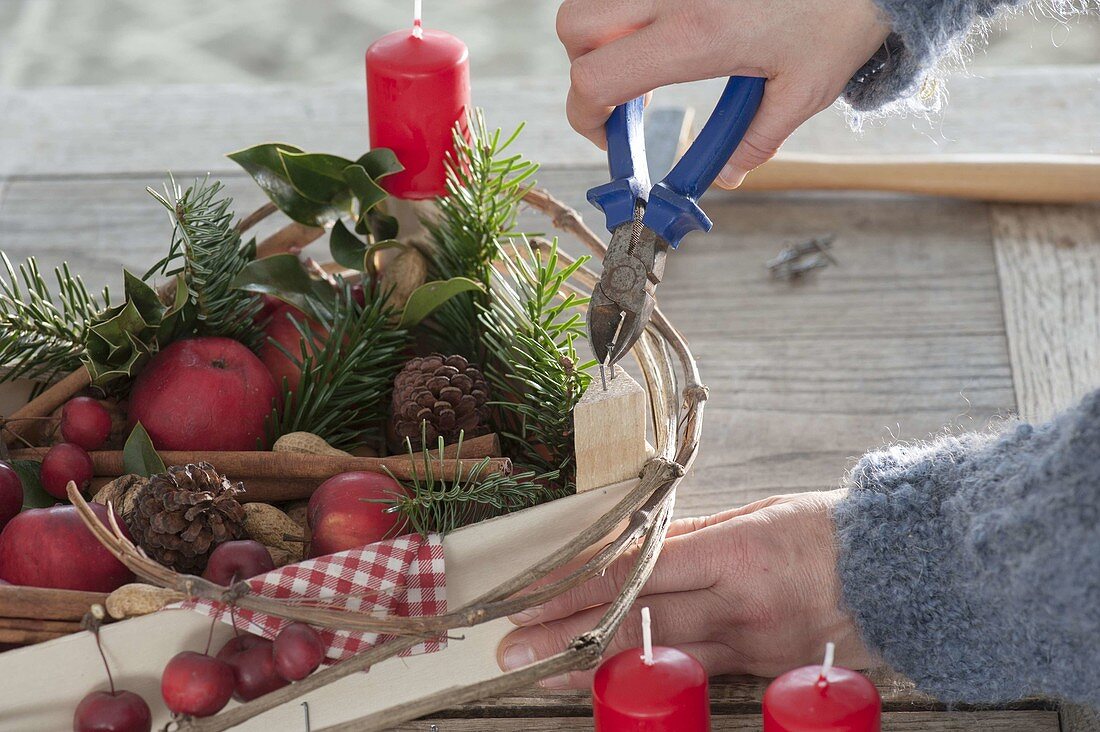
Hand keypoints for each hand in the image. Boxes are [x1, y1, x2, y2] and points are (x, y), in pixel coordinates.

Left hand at [497, 489, 874, 687]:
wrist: (905, 572)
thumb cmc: (829, 531)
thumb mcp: (758, 514)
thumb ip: (695, 537)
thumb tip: (638, 548)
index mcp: (735, 552)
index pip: (634, 571)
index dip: (577, 585)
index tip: (532, 592)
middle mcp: (737, 605)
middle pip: (635, 621)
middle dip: (567, 634)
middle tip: (514, 646)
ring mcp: (752, 646)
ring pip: (659, 659)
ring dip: (596, 667)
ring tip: (545, 674)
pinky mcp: (765, 672)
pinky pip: (698, 674)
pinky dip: (652, 676)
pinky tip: (617, 683)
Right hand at [556, 0, 889, 186]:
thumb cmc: (844, 13)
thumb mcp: (805, 90)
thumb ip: (757, 139)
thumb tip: (727, 175)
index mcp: (697, 36)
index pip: (597, 78)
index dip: (586, 117)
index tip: (610, 137)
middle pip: (576, 28)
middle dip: (583, 69)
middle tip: (623, 96)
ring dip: (602, 35)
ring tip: (649, 60)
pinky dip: (630, 10)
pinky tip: (668, 29)